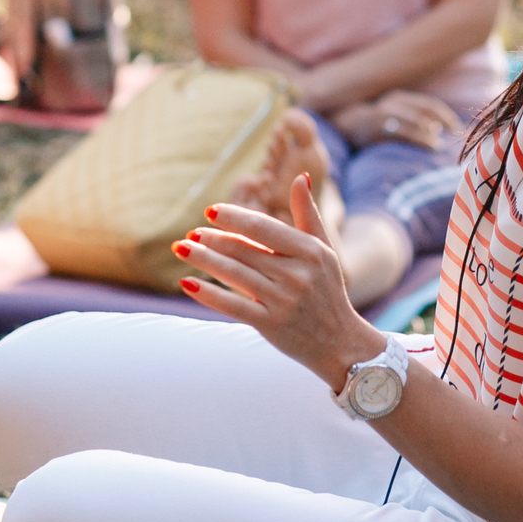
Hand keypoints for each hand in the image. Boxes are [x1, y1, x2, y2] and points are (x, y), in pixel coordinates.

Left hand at [171, 177, 380, 389]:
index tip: (210, 211)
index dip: (233, 218)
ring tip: (181, 248)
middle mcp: (297, 274)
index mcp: (310, 251)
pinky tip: (188, 282)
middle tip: (191, 233)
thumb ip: (308, 215)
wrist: (341, 344)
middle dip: (213, 239)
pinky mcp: (271, 325)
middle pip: (244, 250)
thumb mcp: (324, 251)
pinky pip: (233, 306)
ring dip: (203, 259)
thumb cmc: (328, 291)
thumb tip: (300, 177)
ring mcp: (283, 301)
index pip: (263, 227)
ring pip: (234, 275)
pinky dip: (208, 294)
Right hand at [329, 90, 462, 151]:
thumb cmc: (367, 124)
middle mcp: (391, 103)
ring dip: (431, 130)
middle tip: (456, 133)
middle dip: (444, 120)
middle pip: (425, 108)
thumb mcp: (388, 117)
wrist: (336, 123)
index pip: (427, 105)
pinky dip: (419, 137)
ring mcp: (383, 114)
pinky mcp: (376, 127)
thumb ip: (408, 120)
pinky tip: (431, 145)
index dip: (445, 115)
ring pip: (415, 118)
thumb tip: (434, 132)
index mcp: (397, 99)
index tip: (457, 127)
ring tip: (440, 144)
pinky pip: (402, 131)